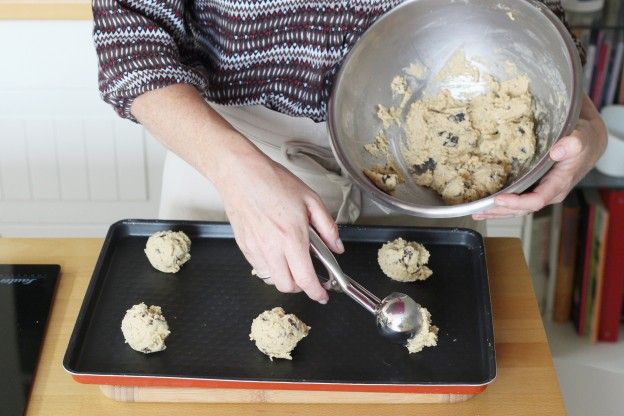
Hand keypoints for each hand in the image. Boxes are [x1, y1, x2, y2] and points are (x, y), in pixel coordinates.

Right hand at [216, 144, 342, 303]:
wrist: (240, 174)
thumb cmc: (273, 181)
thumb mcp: (311, 199)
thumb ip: (327, 227)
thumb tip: (336, 247)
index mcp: (292, 236)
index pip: (306, 279)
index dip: (317, 292)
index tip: (323, 294)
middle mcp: (272, 247)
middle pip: (287, 286)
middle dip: (301, 287)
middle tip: (309, 276)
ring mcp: (255, 248)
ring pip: (272, 280)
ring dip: (285, 278)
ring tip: (292, 261)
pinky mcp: (243, 246)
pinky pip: (259, 268)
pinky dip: (270, 267)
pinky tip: (276, 252)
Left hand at [473, 94, 606, 219]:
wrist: (587, 143)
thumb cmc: (584, 139)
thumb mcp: (581, 138)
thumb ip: (572, 144)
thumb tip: (557, 150)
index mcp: (558, 185)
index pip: (536, 200)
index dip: (517, 202)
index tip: (499, 199)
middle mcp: (549, 193)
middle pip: (522, 209)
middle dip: (500, 211)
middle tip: (479, 209)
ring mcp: (541, 193)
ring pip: (517, 209)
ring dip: (497, 213)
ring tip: (476, 213)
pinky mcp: (534, 189)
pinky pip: (517, 203)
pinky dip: (501, 207)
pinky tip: (485, 208)